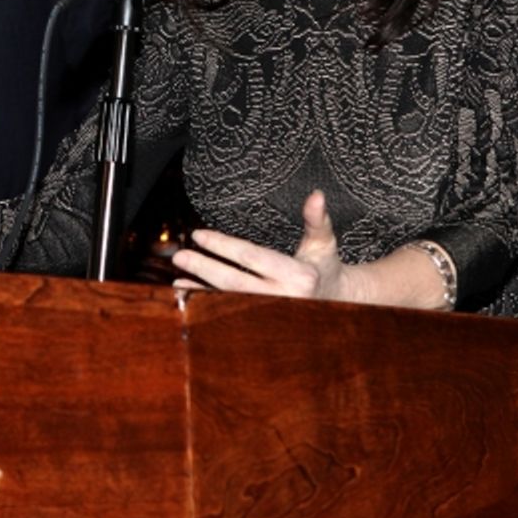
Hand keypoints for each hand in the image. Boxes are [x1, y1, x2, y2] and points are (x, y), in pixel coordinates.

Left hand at [171, 190, 349, 300]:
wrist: (340, 304)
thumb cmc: (326, 268)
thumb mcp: (324, 243)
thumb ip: (316, 220)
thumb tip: (316, 194)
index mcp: (298, 276)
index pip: (251, 257)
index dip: (223, 246)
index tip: (198, 234)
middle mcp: (284, 299)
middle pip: (235, 283)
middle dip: (204, 269)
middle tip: (179, 256)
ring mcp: (273, 315)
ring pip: (230, 302)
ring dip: (201, 292)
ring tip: (177, 282)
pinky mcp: (264, 323)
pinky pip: (231, 313)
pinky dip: (209, 305)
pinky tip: (190, 297)